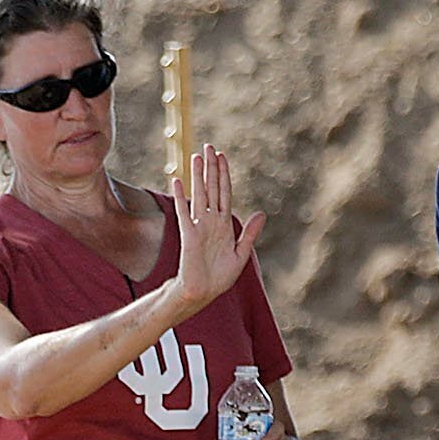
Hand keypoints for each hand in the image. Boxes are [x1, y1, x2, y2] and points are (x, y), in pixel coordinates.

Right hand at [169, 144, 264, 315]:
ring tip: (196, 156)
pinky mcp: (189, 235)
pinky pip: (184, 212)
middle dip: (211, 168)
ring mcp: (199, 226)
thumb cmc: (219, 277)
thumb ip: (249, 233)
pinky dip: (181, 197)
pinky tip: (177, 181)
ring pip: (199, 195)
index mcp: (224, 224)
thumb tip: (261, 214)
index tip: (222, 156)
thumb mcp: (241, 254)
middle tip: (209, 146)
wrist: (203, 293)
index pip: (224, 193)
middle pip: (211, 188)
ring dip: (198, 176)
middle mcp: (211, 221)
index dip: (224, 175)